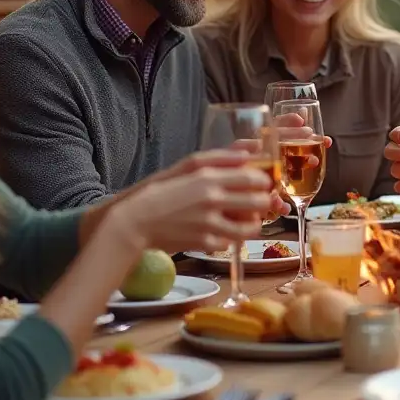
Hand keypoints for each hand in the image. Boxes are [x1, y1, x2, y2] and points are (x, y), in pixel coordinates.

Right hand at [113, 151, 274, 252]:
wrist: (135, 222)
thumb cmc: (161, 191)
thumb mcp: (188, 167)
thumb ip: (220, 159)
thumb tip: (247, 155)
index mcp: (210, 179)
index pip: (254, 178)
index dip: (264, 182)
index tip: (261, 184)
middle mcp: (213, 201)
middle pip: (259, 202)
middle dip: (263, 202)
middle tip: (257, 202)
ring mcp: (210, 224)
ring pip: (251, 227)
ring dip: (252, 224)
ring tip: (246, 220)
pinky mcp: (204, 244)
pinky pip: (230, 243)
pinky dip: (230, 238)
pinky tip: (223, 232)